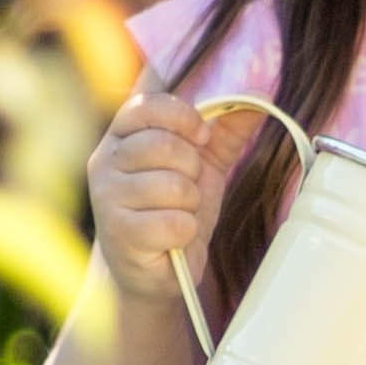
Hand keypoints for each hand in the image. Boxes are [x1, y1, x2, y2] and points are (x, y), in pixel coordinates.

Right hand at [87, 85, 266, 305]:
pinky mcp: (119, 233)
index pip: (146, 105)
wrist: (157, 269)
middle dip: (191, 170)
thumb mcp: (203, 165)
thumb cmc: (173, 210)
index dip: (183, 117)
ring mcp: (107, 198)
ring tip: (178, 214)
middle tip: (186, 189)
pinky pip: (174, 222)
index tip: (202, 136)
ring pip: (172, 186)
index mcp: (121, 136)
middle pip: (164, 145)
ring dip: (190, 205)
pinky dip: (185, 232)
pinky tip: (172, 238)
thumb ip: (225, 131)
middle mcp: (104, 161)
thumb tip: (260, 95)